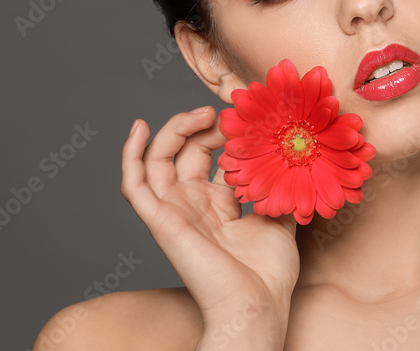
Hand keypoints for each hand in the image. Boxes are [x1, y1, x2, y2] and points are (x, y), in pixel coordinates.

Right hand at [121, 107, 299, 333]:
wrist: (256, 305)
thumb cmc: (268, 274)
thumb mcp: (280, 217)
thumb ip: (278, 187)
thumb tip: (288, 158)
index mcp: (218, 203)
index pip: (210, 155)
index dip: (222, 132)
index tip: (244, 118)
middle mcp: (193, 203)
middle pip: (184, 150)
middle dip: (202, 126)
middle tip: (224, 116)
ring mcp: (175, 210)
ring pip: (157, 159)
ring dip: (173, 130)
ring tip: (198, 115)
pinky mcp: (160, 220)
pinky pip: (134, 184)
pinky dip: (130, 154)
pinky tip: (139, 127)